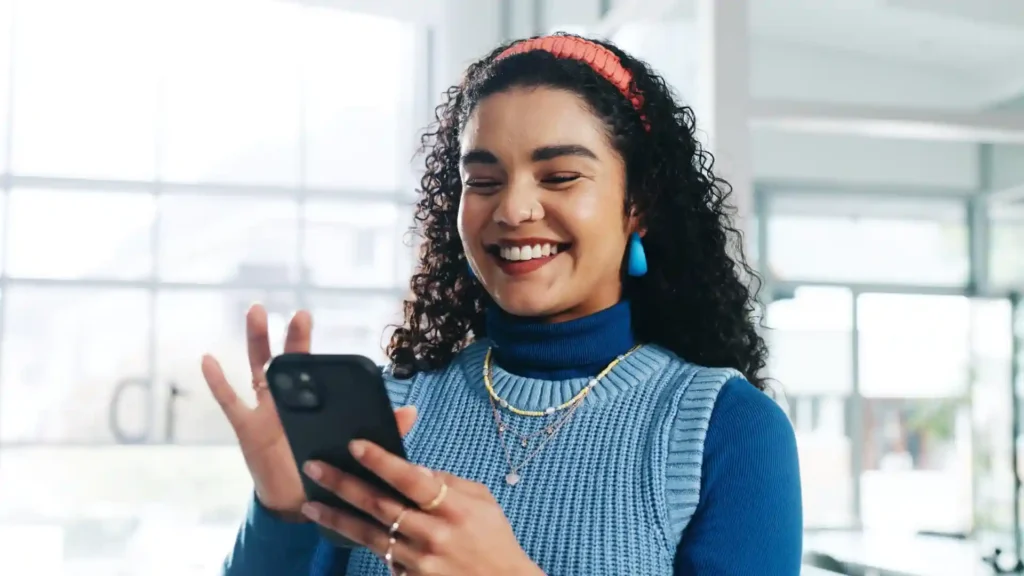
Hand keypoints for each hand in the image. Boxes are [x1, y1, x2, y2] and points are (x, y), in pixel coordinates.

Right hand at [201, 304, 418, 518]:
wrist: (296, 502)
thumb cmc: (326, 469)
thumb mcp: (354, 450)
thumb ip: (380, 430)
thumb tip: (410, 411)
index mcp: (315, 402)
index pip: (318, 369)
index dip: (320, 350)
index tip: (323, 325)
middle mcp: (290, 399)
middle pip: (291, 361)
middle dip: (295, 338)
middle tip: (302, 313)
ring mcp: (266, 410)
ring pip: (259, 369)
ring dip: (257, 340)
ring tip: (256, 310)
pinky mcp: (247, 429)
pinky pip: (230, 402)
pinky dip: (217, 381)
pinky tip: (208, 359)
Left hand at [299, 441, 543, 575]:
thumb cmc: (493, 538)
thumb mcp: (482, 500)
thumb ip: (447, 483)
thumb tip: (411, 468)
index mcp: (454, 509)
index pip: (411, 480)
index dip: (381, 461)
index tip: (354, 445)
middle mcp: (433, 535)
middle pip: (379, 506)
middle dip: (343, 485)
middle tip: (314, 468)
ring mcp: (418, 563)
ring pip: (369, 536)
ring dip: (337, 519)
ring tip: (311, 505)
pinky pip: (381, 558)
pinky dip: (362, 542)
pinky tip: (342, 529)